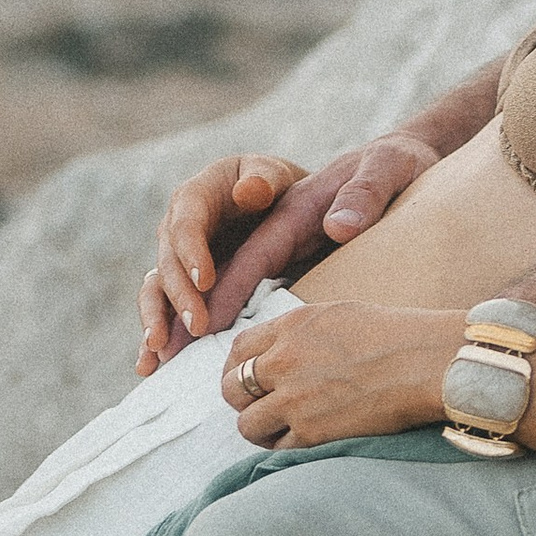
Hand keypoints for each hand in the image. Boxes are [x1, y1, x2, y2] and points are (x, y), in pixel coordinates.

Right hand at [137, 134, 439, 368]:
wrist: (381, 183)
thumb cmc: (378, 170)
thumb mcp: (378, 168)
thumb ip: (360, 190)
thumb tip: (338, 226)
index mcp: (234, 178)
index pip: (195, 211)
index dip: (194, 248)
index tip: (207, 281)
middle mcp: (211, 210)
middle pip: (171, 249)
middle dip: (176, 290)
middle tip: (195, 329)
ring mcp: (210, 244)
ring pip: (165, 278)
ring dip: (159, 316)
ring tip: (160, 356)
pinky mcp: (219, 273)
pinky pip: (181, 302)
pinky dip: (166, 331)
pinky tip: (154, 367)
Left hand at [222, 303, 459, 445]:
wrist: (427, 362)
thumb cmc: (396, 335)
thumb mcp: (337, 315)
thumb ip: (300, 333)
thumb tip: (278, 350)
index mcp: (290, 327)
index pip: (238, 350)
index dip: (237, 367)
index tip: (247, 378)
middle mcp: (284, 361)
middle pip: (231, 388)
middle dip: (240, 399)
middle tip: (259, 405)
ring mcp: (294, 400)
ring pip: (246, 425)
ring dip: (259, 428)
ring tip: (278, 428)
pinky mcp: (312, 433)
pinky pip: (279, 447)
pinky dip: (286, 446)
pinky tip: (304, 439)